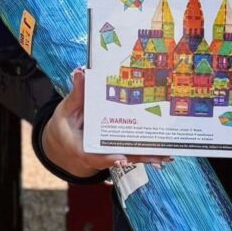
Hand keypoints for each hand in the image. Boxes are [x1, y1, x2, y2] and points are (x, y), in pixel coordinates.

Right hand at [40, 68, 171, 176]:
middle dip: (137, 156)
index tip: (121, 157)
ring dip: (146, 157)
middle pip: (118, 158)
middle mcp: (95, 154)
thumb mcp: (67, 109)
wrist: (65, 139)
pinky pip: (131, 152)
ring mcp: (107, 153)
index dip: (107, 158)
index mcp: (79, 146)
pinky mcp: (115, 150)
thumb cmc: (65, 123)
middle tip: (156, 156)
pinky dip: (146, 152)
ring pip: (128, 157)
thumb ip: (76, 94)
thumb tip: (80, 72)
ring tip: (166, 155)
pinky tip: (163, 152)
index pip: (92, 156)